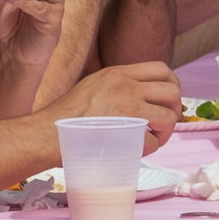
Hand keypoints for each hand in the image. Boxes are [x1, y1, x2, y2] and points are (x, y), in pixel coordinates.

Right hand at [47, 61, 183, 141]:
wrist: (44, 134)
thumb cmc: (64, 117)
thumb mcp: (92, 86)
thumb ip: (117, 87)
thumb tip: (144, 96)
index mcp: (117, 74)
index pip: (162, 69)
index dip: (172, 85)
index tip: (168, 100)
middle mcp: (125, 86)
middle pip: (173, 92)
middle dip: (174, 109)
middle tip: (164, 123)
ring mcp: (127, 108)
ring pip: (169, 116)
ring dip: (166, 130)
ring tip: (153, 138)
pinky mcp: (126, 131)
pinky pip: (153, 140)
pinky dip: (150, 148)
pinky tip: (137, 150)